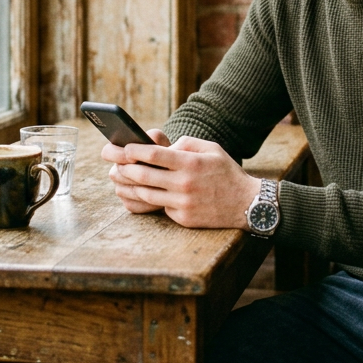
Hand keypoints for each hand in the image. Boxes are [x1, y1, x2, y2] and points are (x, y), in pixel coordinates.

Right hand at [102, 129, 171, 213]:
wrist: (176, 175)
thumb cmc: (168, 155)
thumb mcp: (164, 143)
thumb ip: (155, 139)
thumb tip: (149, 140)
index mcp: (120, 152)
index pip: (108, 152)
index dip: (117, 154)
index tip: (133, 156)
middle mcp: (117, 171)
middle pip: (115, 174)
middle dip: (132, 173)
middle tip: (150, 173)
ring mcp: (121, 188)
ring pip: (123, 190)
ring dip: (140, 188)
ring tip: (160, 186)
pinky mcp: (129, 203)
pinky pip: (132, 204)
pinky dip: (145, 203)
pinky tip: (161, 198)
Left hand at [103, 131, 259, 228]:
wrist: (246, 204)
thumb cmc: (226, 172)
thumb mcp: (211, 149)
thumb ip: (185, 144)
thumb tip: (163, 149)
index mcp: (190, 164)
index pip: (154, 155)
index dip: (134, 150)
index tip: (124, 148)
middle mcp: (184, 184)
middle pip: (143, 176)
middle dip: (125, 168)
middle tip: (115, 164)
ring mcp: (183, 203)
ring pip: (147, 194)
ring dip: (131, 186)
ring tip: (123, 179)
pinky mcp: (183, 218)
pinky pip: (161, 207)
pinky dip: (154, 199)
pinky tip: (147, 193)